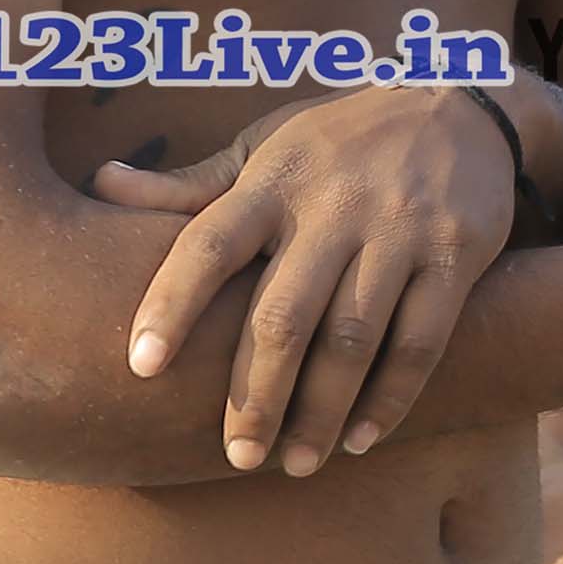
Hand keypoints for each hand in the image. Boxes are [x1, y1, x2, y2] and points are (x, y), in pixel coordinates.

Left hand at [103, 83, 526, 475]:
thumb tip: (102, 185)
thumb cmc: (340, 140)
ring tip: (295, 463)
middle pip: (283, 314)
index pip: (208, 242)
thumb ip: (192, 186)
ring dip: (320, 412)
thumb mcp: (266, 146)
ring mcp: (399, 229)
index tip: (140, 367)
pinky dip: (390, 399)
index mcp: (274, 180)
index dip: (171, 303)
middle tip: (237, 457)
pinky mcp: (457, 253)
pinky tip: (362, 439)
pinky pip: (421, 341)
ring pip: (352, 338)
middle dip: (254, 395)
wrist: (460, 100)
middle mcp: (333, 204)